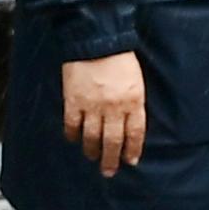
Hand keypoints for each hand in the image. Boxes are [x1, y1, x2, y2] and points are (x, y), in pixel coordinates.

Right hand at [60, 53, 146, 176]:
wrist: (95, 39)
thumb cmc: (119, 57)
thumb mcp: (136, 80)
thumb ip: (134, 103)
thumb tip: (130, 125)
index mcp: (133, 100)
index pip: (135, 133)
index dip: (132, 150)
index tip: (130, 161)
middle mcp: (114, 107)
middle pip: (113, 141)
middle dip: (111, 159)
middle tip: (109, 171)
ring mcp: (92, 106)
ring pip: (92, 138)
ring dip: (92, 151)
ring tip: (93, 157)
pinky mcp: (73, 101)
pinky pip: (72, 126)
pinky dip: (73, 136)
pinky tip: (74, 140)